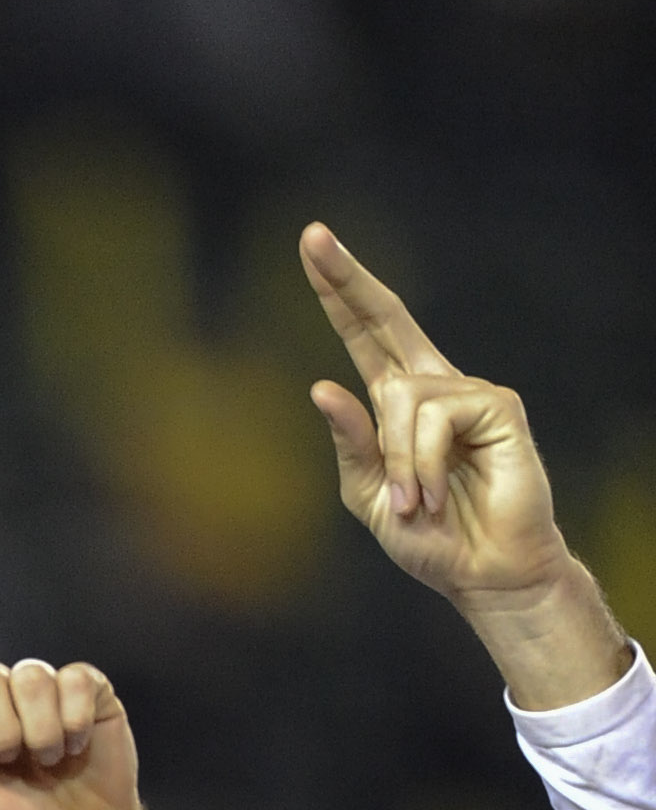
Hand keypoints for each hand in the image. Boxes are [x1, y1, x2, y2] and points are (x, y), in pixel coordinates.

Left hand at [300, 225, 629, 706]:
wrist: (482, 572)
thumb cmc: (428, 539)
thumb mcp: (369, 497)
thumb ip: (350, 445)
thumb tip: (320, 385)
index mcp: (396, 404)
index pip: (363, 336)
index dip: (339, 293)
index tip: (311, 245)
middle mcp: (432, 386)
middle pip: (386, 318)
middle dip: (347, 279)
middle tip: (312, 236)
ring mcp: (467, 390)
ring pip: (400, 403)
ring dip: (398, 465)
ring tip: (414, 505)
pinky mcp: (497, 405)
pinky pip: (434, 419)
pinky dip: (423, 465)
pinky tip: (435, 494)